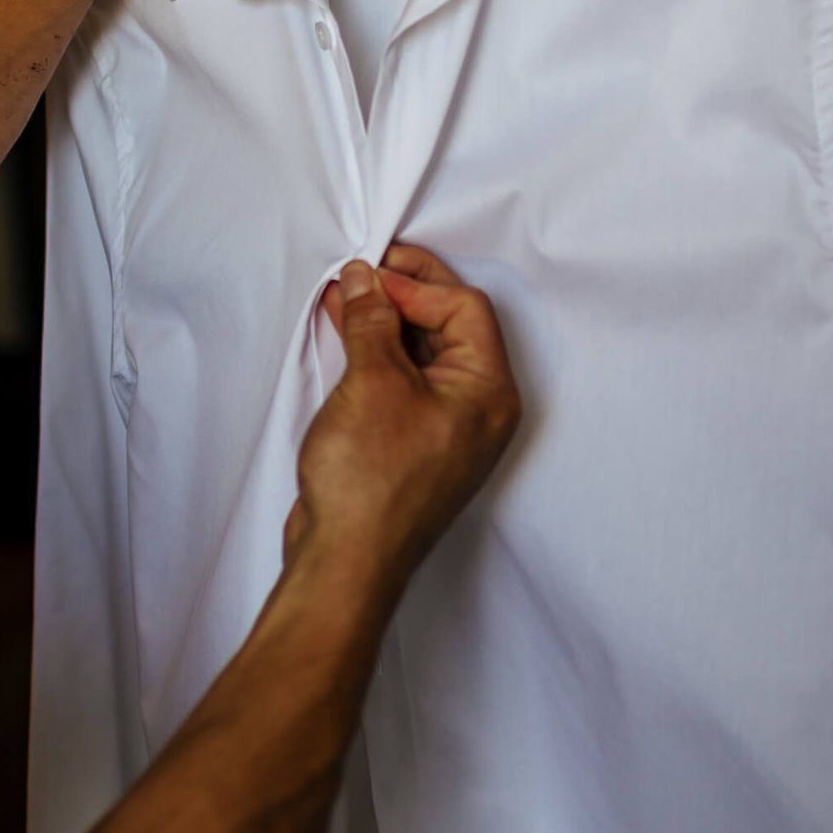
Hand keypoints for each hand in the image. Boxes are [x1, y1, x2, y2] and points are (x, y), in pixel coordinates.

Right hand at [286, 247, 522, 584]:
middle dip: (403, 294)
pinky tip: (346, 332)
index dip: (418, 282)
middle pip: (449, 328)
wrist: (346, 562)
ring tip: (344, 294)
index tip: (372, 271)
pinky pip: (402, 381)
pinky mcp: (412, 444)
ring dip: (384, 321)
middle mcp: (477, 409)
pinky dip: (376, 353)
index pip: (465, 310)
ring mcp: (445, 429)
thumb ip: (374, 322)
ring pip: (422, 354)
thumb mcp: (373, 383)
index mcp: (488, 392)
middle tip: (363, 269)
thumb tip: (367, 280)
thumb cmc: (371, 484)